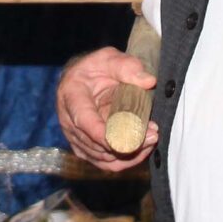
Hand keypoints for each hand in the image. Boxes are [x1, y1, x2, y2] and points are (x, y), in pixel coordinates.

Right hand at [56, 45, 156, 171]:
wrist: (82, 79)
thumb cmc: (95, 68)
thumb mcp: (110, 58)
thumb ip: (128, 67)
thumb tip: (148, 81)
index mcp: (71, 96)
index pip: (84, 120)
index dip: (102, 134)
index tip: (125, 141)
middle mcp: (68, 121)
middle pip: (96, 143)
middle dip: (127, 143)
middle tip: (153, 134)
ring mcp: (75, 138)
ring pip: (103, 157)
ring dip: (130, 153)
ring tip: (152, 138)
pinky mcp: (85, 149)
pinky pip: (105, 163)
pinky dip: (125, 160)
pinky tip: (143, 149)